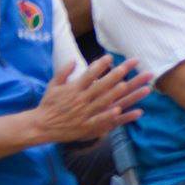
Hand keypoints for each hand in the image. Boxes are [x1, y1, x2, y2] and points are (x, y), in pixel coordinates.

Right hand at [30, 56, 153, 144]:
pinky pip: (105, 121)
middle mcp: (82, 100)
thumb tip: (73, 60)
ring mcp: (86, 113)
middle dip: (120, 74)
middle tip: (134, 64)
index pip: (90, 74)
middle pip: (104, 85)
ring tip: (144, 87)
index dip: (100, 65)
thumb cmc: (48, 105)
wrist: (40, 126)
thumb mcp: (53, 86)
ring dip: (127, 94)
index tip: (111, 57)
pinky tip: (130, 111)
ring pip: (110, 102)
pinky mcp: (88, 126)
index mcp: (74, 89)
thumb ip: (64, 72)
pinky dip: (116, 116)